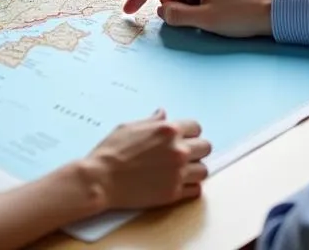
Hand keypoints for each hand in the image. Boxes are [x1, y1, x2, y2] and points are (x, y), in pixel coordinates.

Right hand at [83, 109, 210, 210]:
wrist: (102, 179)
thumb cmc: (112, 151)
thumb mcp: (130, 126)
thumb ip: (151, 121)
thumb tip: (162, 114)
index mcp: (168, 130)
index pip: (196, 127)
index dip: (190, 132)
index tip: (184, 137)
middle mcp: (178, 150)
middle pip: (206, 147)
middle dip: (197, 148)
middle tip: (185, 153)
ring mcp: (178, 173)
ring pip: (204, 170)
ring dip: (195, 169)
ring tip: (182, 170)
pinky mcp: (174, 193)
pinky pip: (196, 190)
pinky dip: (190, 187)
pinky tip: (178, 183)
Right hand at [123, 0, 273, 36]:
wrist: (278, 12)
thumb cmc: (245, 13)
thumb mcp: (206, 18)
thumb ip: (176, 15)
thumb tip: (162, 12)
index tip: (129, 10)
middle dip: (175, 3)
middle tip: (196, 16)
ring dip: (188, 6)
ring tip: (210, 15)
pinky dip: (197, 4)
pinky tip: (214, 11)